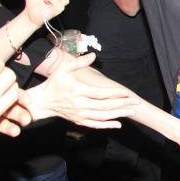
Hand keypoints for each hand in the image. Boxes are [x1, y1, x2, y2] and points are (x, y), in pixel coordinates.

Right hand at [25, 53, 139, 128]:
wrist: (43, 102)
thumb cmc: (54, 84)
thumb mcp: (63, 69)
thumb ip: (79, 62)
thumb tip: (93, 55)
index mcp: (77, 91)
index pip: (99, 94)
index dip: (113, 94)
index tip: (126, 92)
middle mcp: (79, 104)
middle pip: (104, 106)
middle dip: (122, 104)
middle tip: (136, 102)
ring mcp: (79, 114)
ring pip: (102, 116)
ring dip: (118, 114)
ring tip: (132, 111)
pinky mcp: (79, 121)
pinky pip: (95, 124)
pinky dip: (107, 125)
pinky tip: (118, 124)